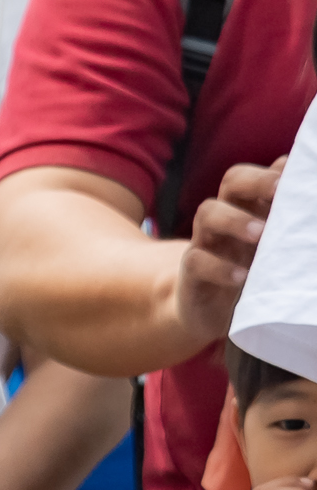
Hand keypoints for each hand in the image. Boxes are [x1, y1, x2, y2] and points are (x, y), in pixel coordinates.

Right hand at [177, 158, 285, 347]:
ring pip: (208, 213)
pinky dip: (219, 266)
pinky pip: (196, 261)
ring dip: (235, 219)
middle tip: (279, 190)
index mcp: (251, 208)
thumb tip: (298, 179)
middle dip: (256, 180)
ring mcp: (206, 243)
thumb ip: (284, 217)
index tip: (293, 178)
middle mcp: (227, 218)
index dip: (272, 172)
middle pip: (232, 181)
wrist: (211, 317)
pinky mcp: (192, 274)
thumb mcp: (272, 247)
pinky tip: (241, 276)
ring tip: (260, 234)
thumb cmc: (252, 276)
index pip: (255, 175)